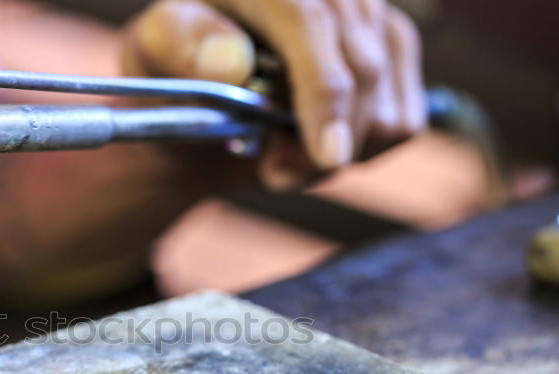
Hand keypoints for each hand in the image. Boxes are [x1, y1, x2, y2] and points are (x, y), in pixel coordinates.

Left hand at [121, 0, 425, 189]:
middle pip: (361, 69)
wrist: (199, 88)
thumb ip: (182, 46)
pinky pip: (403, 122)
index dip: (324, 90)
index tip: (327, 157)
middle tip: (271, 172)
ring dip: (333, 156)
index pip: (310, 20)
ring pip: (386, 109)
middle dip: (320, 145)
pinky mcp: (395, 45)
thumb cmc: (173, 64)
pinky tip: (314, 142)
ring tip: (280, 155)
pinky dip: (359, 151)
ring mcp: (372, 11)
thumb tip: (230, 62)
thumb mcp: (155, 48)